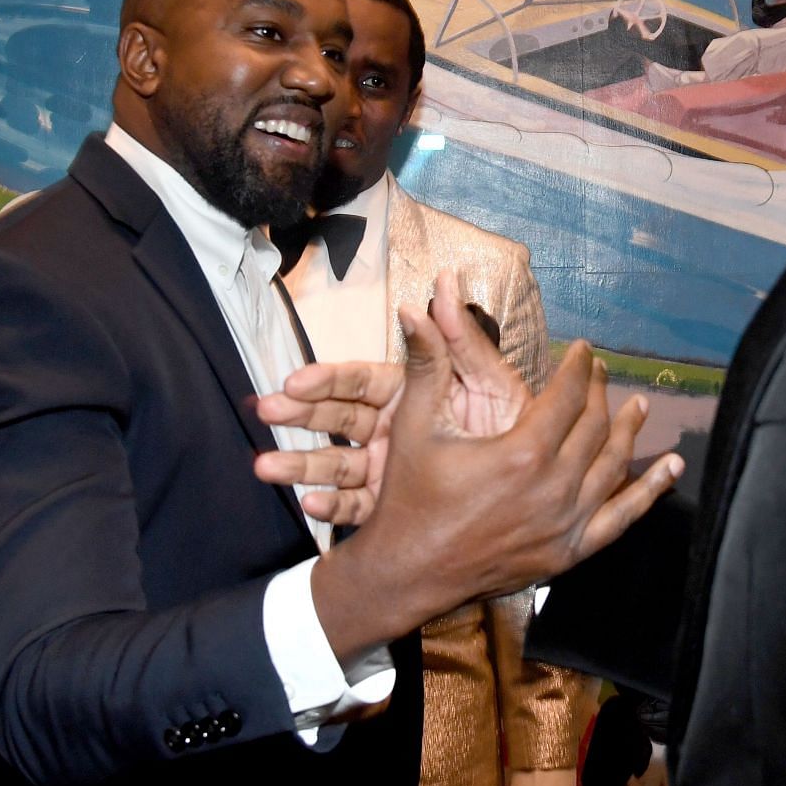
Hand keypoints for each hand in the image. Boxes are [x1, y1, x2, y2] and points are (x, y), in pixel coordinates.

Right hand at [253, 274, 532, 524]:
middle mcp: (391, 427)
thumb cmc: (504, 427)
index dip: (327, 379)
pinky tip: (310, 504)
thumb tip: (446, 280)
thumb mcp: (481, 381)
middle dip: (302, 414)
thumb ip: (456, 336)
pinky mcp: (390, 501)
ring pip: (338, 463)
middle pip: (339, 418)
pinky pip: (358, 504)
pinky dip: (334, 505)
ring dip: (301, 462)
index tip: (294, 381)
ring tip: (265, 467)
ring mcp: (388, 465)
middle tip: (265, 412)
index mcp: (408, 393)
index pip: (359, 381)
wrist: (521, 487)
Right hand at [306, 291, 684, 658]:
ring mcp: (566, 524)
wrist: (406, 573)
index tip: (583, 350)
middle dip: (600, 392)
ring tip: (639, 407)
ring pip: (614, 466)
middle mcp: (554, 487)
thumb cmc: (408, 496)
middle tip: (601, 371)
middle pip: (595, 426)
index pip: (569, 395)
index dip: (579, 367)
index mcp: (523, 452)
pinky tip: (671, 470)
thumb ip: (425, 361)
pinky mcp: (569, 553)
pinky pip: (622, 519)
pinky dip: (650, 492)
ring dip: (630, 432)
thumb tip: (412, 308)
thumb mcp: (414, 424)